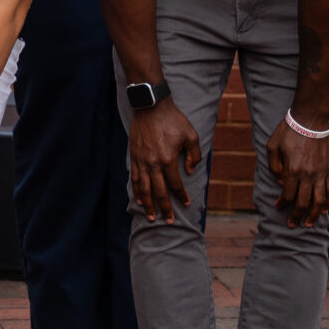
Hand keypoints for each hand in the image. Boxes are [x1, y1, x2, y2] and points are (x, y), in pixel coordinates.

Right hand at [127, 101, 201, 222]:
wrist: (150, 106)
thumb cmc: (173, 120)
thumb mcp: (191, 135)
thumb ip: (194, 155)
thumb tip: (190, 172)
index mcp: (168, 159)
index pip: (176, 184)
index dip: (182, 196)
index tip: (186, 204)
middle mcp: (153, 163)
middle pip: (158, 192)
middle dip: (164, 208)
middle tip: (168, 222)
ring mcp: (141, 161)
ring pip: (144, 188)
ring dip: (147, 204)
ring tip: (150, 217)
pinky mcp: (134, 156)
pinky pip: (135, 178)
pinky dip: (137, 190)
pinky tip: (139, 199)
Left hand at [265, 114, 328, 228]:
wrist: (311, 120)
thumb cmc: (289, 131)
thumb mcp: (272, 145)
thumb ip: (274, 166)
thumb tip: (279, 182)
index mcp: (292, 170)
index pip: (287, 195)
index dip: (281, 204)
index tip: (277, 207)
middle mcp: (308, 175)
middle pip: (303, 202)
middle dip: (296, 216)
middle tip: (292, 224)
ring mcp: (321, 174)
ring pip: (320, 201)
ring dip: (314, 215)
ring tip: (309, 223)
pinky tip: (325, 209)